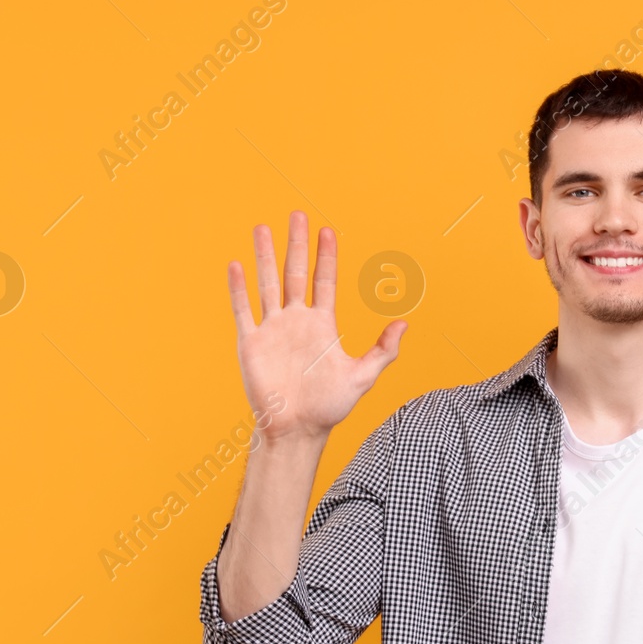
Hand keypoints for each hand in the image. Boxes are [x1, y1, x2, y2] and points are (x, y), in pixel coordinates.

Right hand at [226, 210, 405, 444]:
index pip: (324, 280)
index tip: (327, 230)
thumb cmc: (330, 406)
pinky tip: (237, 265)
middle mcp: (296, 321)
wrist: (298, 429)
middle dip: (296, 244)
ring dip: (265, 256)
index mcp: (322, 325)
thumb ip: (383, 350)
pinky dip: (239, 287)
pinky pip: (243, 309)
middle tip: (297, 214)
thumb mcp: (362, 376)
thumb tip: (405, 324)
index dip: (326, 256)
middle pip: (295, 273)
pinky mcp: (251, 343)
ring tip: (263, 228)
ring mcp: (272, 329)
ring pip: (267, 283)